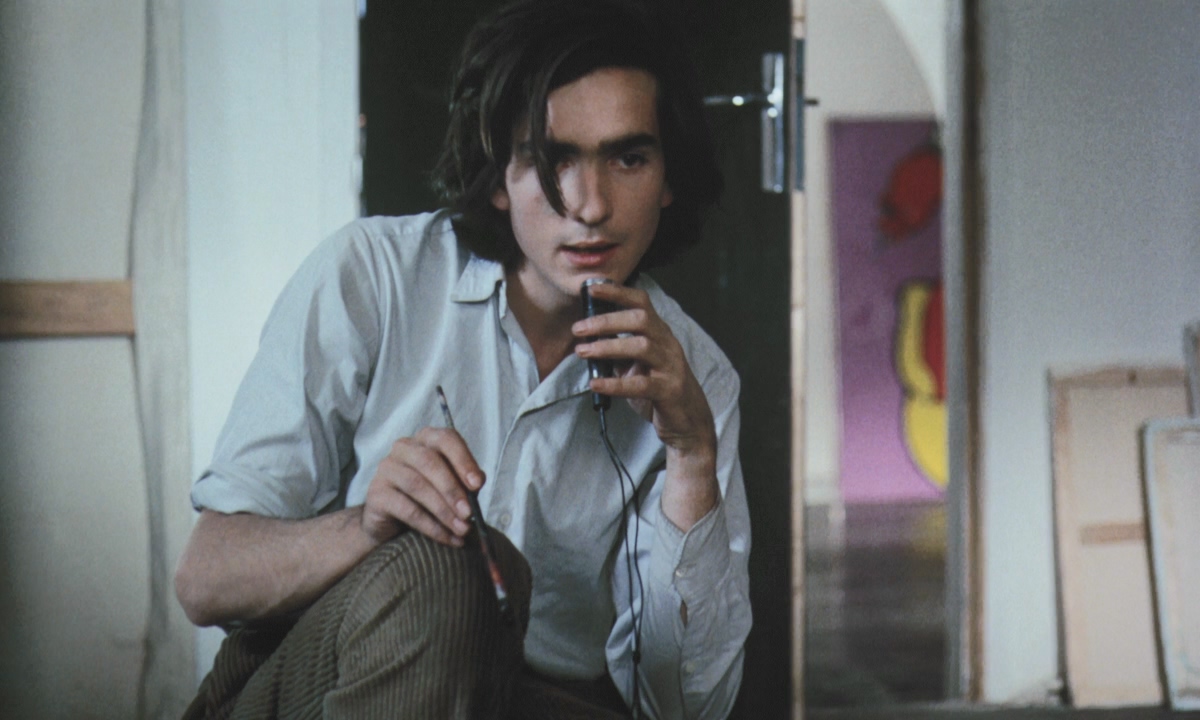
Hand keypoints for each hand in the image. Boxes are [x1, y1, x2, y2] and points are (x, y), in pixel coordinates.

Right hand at [361, 427, 483, 546]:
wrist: (392, 524)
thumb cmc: (428, 499)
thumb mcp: (453, 487)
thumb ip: (467, 482)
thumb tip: (479, 480)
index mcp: (426, 439)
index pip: (446, 439)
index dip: (463, 460)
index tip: (477, 484)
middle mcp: (404, 448)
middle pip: (429, 462)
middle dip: (453, 489)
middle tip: (469, 513)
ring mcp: (386, 469)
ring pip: (417, 485)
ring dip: (443, 510)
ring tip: (461, 529)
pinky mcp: (376, 494)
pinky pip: (406, 509)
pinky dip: (430, 526)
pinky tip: (446, 537)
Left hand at [571, 282, 716, 459]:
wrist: (689, 421)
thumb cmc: (659, 389)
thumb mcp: (636, 365)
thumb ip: (617, 351)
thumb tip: (587, 339)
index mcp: (659, 333)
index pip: (641, 302)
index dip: (617, 292)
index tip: (591, 288)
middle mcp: (668, 344)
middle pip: (640, 320)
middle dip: (607, 320)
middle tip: (579, 328)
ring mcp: (671, 367)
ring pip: (642, 346)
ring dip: (608, 347)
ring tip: (583, 351)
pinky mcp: (669, 391)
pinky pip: (641, 385)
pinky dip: (615, 384)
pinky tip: (596, 384)